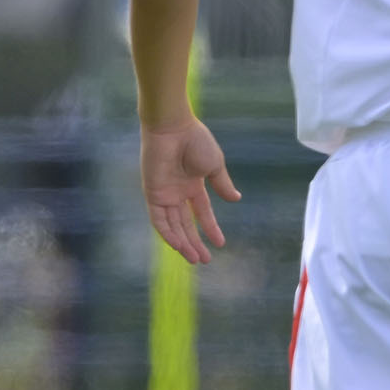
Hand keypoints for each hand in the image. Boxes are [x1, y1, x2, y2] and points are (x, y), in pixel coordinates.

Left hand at [141, 119, 240, 264]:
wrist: (174, 128)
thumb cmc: (196, 142)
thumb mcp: (215, 166)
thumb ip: (222, 184)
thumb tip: (236, 199)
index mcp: (193, 184)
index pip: (201, 212)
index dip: (211, 228)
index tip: (221, 243)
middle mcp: (177, 192)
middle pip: (185, 224)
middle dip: (195, 242)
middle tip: (204, 260)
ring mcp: (164, 194)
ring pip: (173, 226)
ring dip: (182, 243)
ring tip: (194, 259)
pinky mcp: (153, 194)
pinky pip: (159, 220)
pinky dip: (168, 234)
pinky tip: (179, 246)